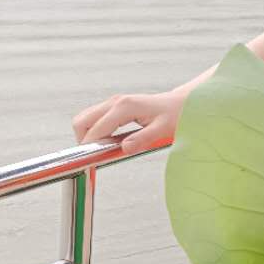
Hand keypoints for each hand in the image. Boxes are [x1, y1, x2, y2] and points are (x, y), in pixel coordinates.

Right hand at [71, 90, 186, 153]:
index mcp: (124, 107)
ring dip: (88, 135)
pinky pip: (95, 118)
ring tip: (103, 149)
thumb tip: (124, 148)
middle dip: (83, 140)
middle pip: (82, 121)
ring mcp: (114, 102)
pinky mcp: (115, 106)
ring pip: (86, 119)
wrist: (182, 103)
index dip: (90, 147)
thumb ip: (143, 139)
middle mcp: (115, 102)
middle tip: (95, 155)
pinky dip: (95, 130)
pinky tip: (108, 141)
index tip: (90, 161)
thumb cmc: (175, 115)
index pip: (95, 130)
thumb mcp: (162, 129)